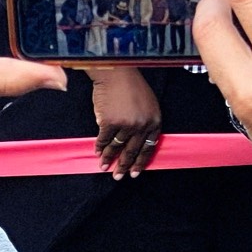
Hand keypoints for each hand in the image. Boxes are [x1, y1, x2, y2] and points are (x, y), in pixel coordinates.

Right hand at [90, 65, 161, 179]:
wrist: (117, 74)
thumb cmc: (132, 87)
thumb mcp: (147, 104)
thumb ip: (144, 122)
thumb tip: (134, 141)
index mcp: (154, 121)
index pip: (149, 147)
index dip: (141, 161)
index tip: (135, 172)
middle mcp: (142, 125)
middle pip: (133, 151)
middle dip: (125, 166)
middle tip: (119, 177)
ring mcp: (126, 125)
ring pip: (117, 147)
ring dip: (109, 159)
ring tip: (104, 168)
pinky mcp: (110, 123)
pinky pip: (104, 139)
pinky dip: (99, 147)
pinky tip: (97, 152)